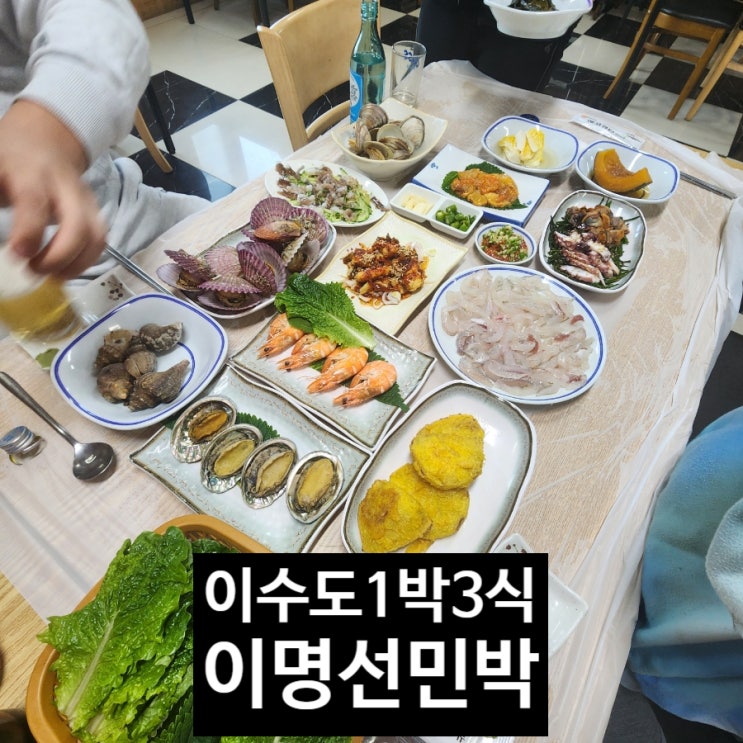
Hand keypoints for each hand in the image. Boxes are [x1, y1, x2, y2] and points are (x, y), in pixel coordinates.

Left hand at [0, 100, 106, 279]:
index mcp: (30, 172)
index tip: (18, 255)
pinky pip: (100, 241)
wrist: (44, 137)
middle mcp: (65, 186)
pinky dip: (86, 261)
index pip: (35, 202)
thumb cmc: (10, 157)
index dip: (29, 231)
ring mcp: (85, 200)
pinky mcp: (96, 212)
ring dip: (78, 264)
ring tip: (52, 277)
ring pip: (96, 236)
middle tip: (34, 271)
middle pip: (79, 224)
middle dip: (60, 256)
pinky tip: (65, 269)